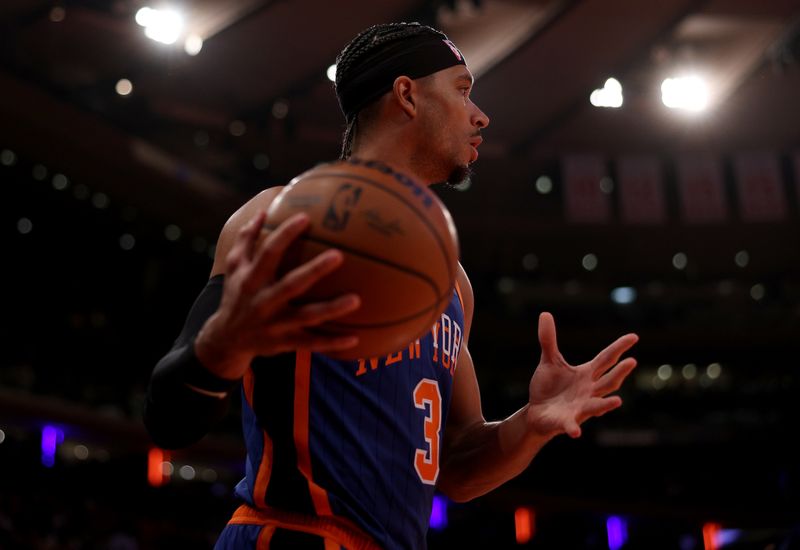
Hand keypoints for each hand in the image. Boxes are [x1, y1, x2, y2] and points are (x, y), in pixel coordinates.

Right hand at [195, 210, 360, 378]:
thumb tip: (264, 212)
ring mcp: (275, 324)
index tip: (306, 217)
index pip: (269, 252)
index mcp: (252, 279)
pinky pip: (312, 343)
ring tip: (356, 300)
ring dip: (331, 310)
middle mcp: (264, 301)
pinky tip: (355, 338)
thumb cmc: (237, 295)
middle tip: (339, 254)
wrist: (226, 339)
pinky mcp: (285, 343)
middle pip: (292, 284)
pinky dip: (333, 343)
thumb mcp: (235, 267)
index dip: (286, 234)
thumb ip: (247, 239)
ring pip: (307, 317)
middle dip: (315, 270)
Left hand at [526, 312, 637, 438]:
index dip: (619, 347)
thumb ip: (548, 340)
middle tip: (632, 361)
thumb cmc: (548, 387)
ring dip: (607, 404)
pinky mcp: (566, 422)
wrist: (537, 412)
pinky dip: (573, 428)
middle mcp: (588, 391)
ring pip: (597, 405)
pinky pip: (571, 425)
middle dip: (620, 372)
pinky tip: (576, 433)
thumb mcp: (549, 361)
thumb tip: (545, 313)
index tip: (634, 336)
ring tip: (618, 402)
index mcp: (586, 375)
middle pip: (608, 381)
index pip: (606, 359)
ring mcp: (580, 407)